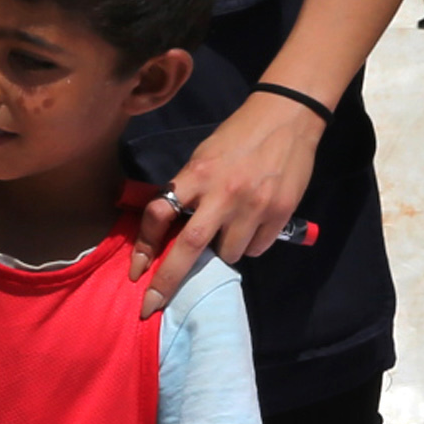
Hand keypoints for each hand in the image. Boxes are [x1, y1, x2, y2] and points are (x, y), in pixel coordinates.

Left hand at [130, 91, 324, 315]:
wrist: (286, 118)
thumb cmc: (237, 138)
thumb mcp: (202, 158)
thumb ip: (188, 190)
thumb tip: (170, 228)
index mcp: (196, 176)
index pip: (159, 215)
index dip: (143, 246)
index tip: (136, 271)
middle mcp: (223, 194)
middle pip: (189, 247)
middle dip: (168, 280)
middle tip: (151, 305)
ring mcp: (254, 206)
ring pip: (228, 254)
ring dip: (222, 253)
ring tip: (228, 230)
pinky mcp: (280, 213)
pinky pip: (257, 248)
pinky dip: (250, 245)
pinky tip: (252, 226)